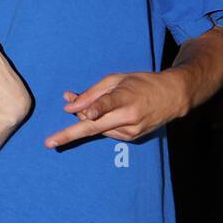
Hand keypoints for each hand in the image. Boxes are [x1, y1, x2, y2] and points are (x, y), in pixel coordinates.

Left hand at [44, 70, 186, 147]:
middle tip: (48, 143)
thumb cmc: (141, 83)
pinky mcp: (131, 138)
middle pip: (94, 126)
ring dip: (82, 120)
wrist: (173, 97)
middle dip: (69, 135)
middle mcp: (129, 116)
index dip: (97, 108)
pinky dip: (95, 123)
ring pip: (96, 128)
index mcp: (126, 97)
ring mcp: (131, 130)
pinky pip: (105, 131)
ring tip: (76, 103)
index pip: (109, 103)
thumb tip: (68, 106)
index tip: (88, 113)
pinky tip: (96, 113)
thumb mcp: (117, 79)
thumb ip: (92, 93)